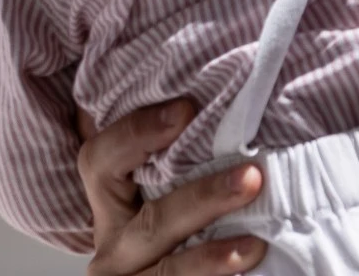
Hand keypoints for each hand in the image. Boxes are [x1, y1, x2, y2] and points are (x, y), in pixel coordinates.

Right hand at [78, 101, 267, 275]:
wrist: (165, 270)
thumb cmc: (174, 220)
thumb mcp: (160, 184)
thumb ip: (171, 151)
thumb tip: (205, 100)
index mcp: (107, 199)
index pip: (101, 160)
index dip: (138, 132)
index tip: (186, 109)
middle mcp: (111, 242)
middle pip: (149, 222)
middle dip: (202, 199)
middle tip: (251, 176)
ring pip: (167, 269)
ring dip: (212, 256)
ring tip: (257, 241)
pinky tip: (246, 263)